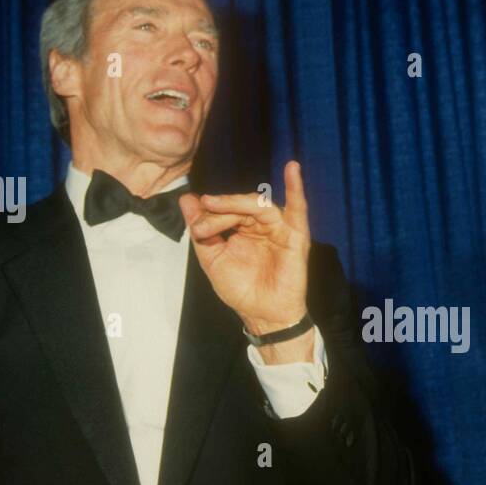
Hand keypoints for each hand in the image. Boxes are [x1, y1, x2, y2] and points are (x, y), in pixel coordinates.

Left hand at [179, 160, 310, 337]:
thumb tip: (187, 199)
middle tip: (203, 226)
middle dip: (219, 211)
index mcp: (244, 228)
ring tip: (215, 205)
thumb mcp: (213, 259)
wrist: (262, 315)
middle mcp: (262, 225)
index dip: (210, 216)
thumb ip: (202, 229)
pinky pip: (298, 208)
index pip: (226, 211)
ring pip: (258, 205)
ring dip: (235, 203)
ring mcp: (279, 228)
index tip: (197, 230)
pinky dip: (296, 188)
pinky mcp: (296, 235)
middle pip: (240, 205)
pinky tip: (293, 169)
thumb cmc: (242, 290)